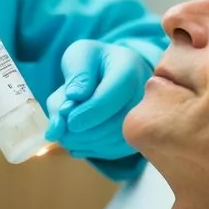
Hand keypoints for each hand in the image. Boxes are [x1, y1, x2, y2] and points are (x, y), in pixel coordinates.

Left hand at [44, 40, 148, 159]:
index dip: (90, 112)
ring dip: (89, 143)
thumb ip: (72, 81)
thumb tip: (65, 113)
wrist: (111, 70)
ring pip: (121, 139)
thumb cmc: (91, 62)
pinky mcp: (139, 131)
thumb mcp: (78, 57)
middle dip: (87, 132)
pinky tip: (77, 144)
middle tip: (63, 135)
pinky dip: (95, 150)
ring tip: (66, 138)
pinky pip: (120, 148)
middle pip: (120, 121)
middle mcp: (144, 91)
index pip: (114, 94)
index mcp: (128, 66)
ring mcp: (146, 113)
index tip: (69, 121)